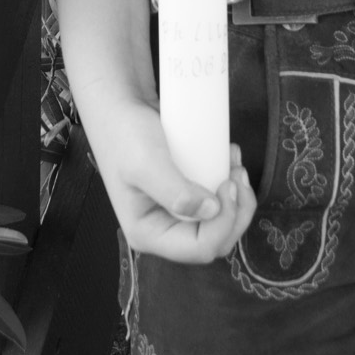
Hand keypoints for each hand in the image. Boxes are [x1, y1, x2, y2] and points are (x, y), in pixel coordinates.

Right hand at [92, 98, 256, 263]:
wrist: (118, 107)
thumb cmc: (124, 134)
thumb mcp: (146, 162)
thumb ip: (176, 193)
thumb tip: (212, 211)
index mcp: (148, 233)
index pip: (199, 248)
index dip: (223, 223)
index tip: (227, 184)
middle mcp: (164, 228)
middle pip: (215, 240)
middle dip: (236, 211)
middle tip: (237, 174)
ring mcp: (176, 212)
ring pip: (220, 222)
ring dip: (237, 196)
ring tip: (234, 163)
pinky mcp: (186, 193)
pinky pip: (216, 200)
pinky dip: (230, 181)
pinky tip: (229, 157)